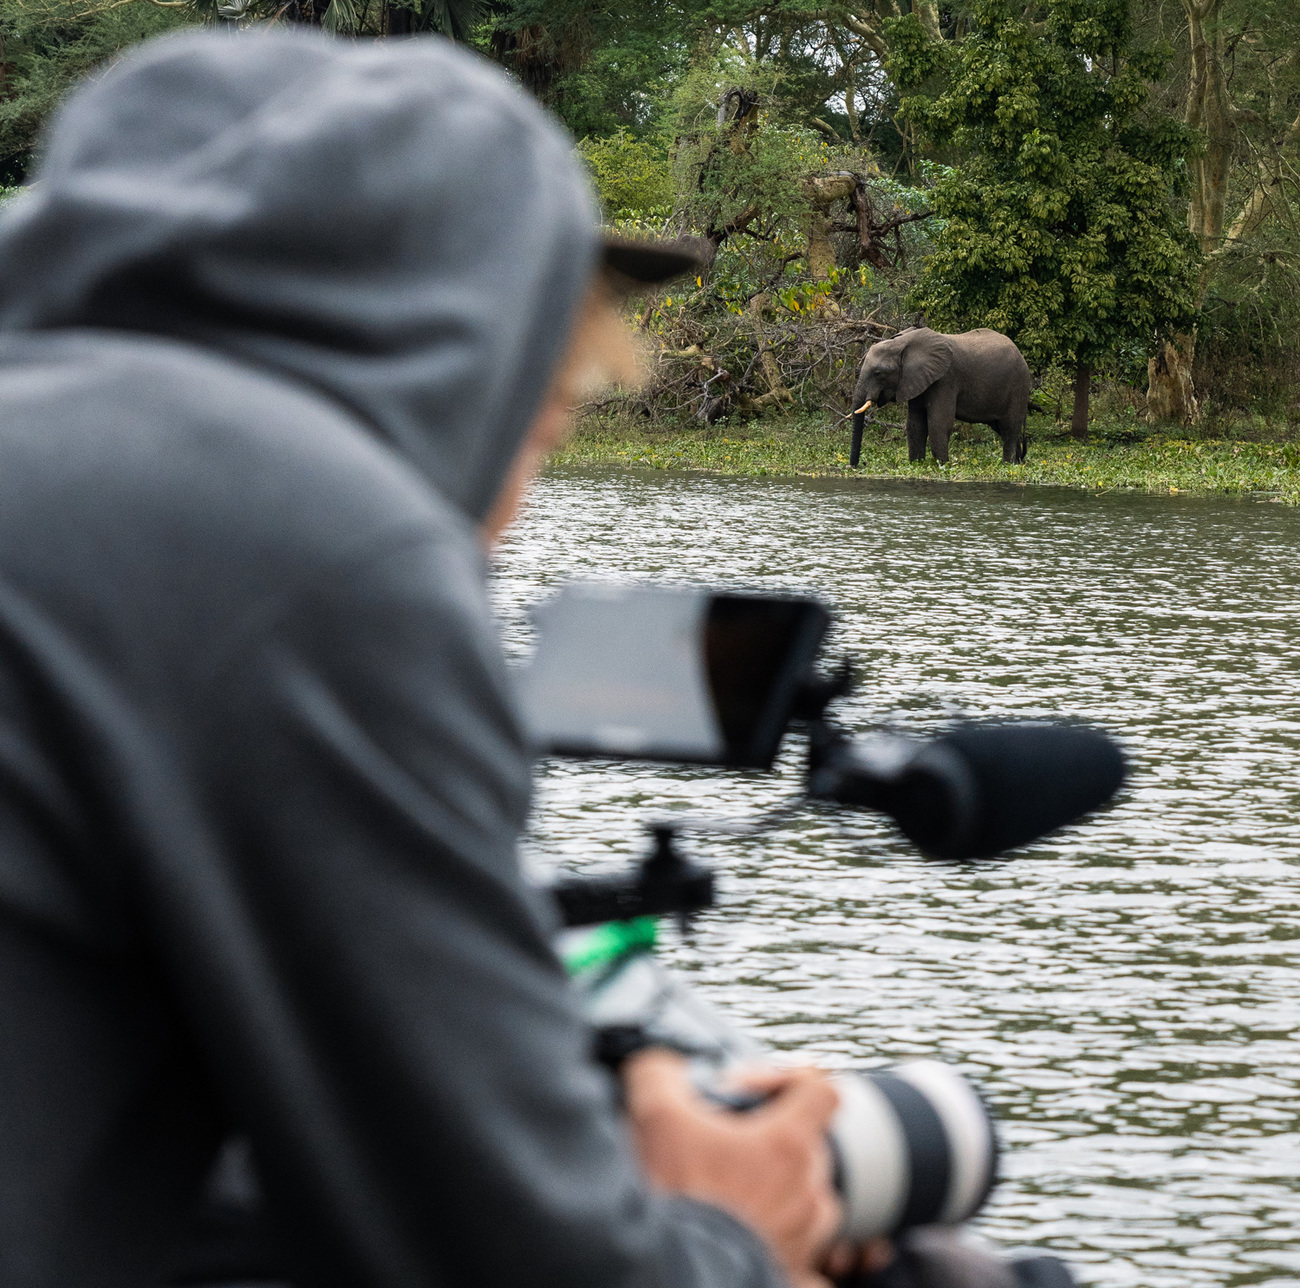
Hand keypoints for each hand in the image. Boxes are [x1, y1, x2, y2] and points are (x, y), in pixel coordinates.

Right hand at [623, 1050, 842, 1287]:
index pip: (821, 1091)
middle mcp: (805, 1190)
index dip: (790, 1080)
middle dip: (774, 1132)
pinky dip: (790, 1244)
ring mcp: (802, 1236)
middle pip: (813, 1143)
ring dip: (785, 1187)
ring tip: (741, 1188)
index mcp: (786, 1145)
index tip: (754, 1089)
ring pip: (812, 1198)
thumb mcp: (657, 1114)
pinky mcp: (790, 1272)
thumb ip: (663, 1074)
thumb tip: (664, 1067)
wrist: (673, 1276)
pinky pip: (810, 1261)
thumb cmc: (675, 1199)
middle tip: (729, 1138)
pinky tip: (761, 1236)